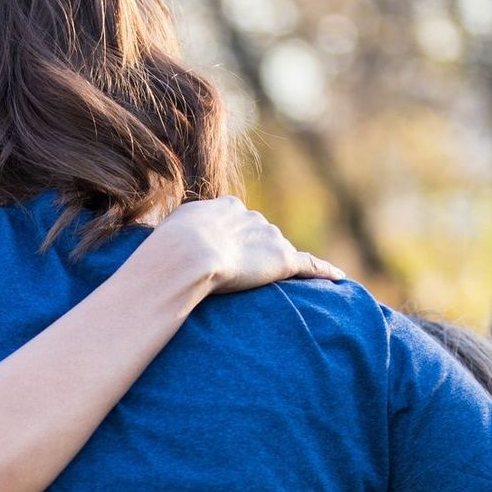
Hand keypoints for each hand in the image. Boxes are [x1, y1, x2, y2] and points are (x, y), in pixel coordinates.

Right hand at [149, 196, 344, 293]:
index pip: (235, 219)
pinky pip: (309, 265)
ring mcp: (268, 238)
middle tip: (238, 274)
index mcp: (224, 206)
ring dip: (275, 265)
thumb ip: (170, 238)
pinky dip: (324, 271)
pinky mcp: (282, 261)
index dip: (229, 239)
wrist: (186, 256)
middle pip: (260, 234)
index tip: (222, 253)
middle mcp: (250, 216)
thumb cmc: (166, 250)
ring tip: (268, 285)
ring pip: (279, 250)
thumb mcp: (163, 235)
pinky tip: (339, 278)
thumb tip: (152, 254)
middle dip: (253, 251)